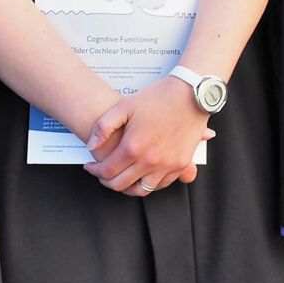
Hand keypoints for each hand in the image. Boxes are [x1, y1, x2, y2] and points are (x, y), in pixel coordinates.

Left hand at [84, 77, 216, 195]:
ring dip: (129, 186)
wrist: (192, 93)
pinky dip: (151, 182)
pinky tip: (144, 173)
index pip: (106, 172)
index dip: (94, 171)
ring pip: (141, 190)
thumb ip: (103, 127)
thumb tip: (91, 146)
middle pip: (121, 185)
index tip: (91, 166)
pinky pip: (163, 183)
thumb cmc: (159, 97)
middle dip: (107, 181)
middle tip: (104, 173)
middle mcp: (150, 161)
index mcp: (133, 147)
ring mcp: (167, 164)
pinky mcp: (181, 163)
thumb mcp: (124, 106)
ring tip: (124, 176)